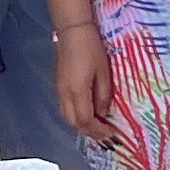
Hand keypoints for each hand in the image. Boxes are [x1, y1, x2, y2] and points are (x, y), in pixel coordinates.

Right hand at [50, 17, 112, 146]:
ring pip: (67, 117)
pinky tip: (86, 115)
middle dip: (89, 133)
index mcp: (77, 91)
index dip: (99, 131)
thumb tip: (103, 114)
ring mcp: (58, 90)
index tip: (112, 136)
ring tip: (97, 129)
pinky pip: (64, 109)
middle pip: (74, 123)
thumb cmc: (91, 48)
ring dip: (81, 126)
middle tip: (105, 137)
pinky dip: (75, 117)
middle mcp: (64, 94)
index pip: (86, 120)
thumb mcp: (104, 72)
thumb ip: (103, 96)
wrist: (72, 31)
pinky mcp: (58, 85)